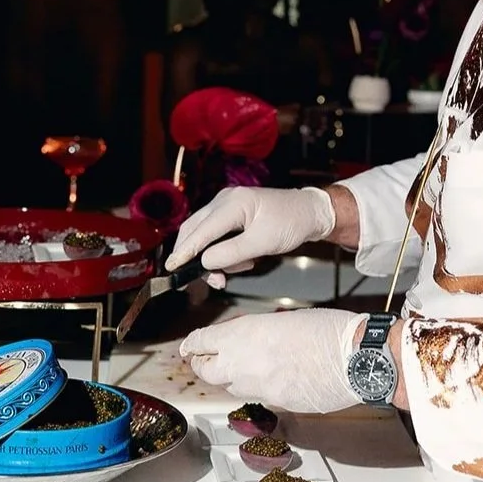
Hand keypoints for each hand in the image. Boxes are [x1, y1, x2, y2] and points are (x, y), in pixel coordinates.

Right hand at [165, 187, 334, 286]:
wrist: (310, 213)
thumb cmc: (291, 224)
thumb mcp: (263, 243)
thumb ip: (231, 253)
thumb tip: (205, 263)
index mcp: (233, 203)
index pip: (201, 230)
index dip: (184, 251)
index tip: (172, 269)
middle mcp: (225, 200)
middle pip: (195, 230)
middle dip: (198, 258)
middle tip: (211, 281)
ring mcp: (227, 204)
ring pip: (205, 234)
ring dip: (216, 257)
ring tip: (240, 268)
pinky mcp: (232, 213)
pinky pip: (217, 234)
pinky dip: (224, 251)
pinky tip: (244, 259)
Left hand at [180, 309, 366, 413]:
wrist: (353, 359)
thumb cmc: (326, 330)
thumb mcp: (283, 319)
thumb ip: (258, 333)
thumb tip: (248, 342)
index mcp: (243, 334)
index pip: (202, 341)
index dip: (193, 344)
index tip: (188, 346)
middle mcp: (243, 364)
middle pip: (206, 371)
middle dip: (202, 365)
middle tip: (203, 360)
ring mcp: (258, 389)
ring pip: (229, 387)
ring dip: (227, 378)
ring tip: (237, 368)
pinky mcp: (276, 406)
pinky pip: (256, 397)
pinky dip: (256, 389)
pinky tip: (269, 379)